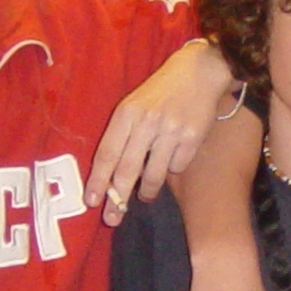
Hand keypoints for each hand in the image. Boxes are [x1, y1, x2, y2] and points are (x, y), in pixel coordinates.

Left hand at [86, 40, 236, 225]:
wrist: (199, 71)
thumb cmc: (162, 91)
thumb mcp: (135, 104)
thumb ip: (123, 133)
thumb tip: (112, 174)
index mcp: (127, 112)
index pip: (108, 153)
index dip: (98, 180)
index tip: (91, 201)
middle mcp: (147, 122)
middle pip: (127, 169)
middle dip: (117, 198)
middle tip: (112, 219)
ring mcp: (171, 130)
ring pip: (154, 174)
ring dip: (147, 191)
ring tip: (145, 196)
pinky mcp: (193, 137)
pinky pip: (177, 166)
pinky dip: (173, 168)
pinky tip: (173, 158)